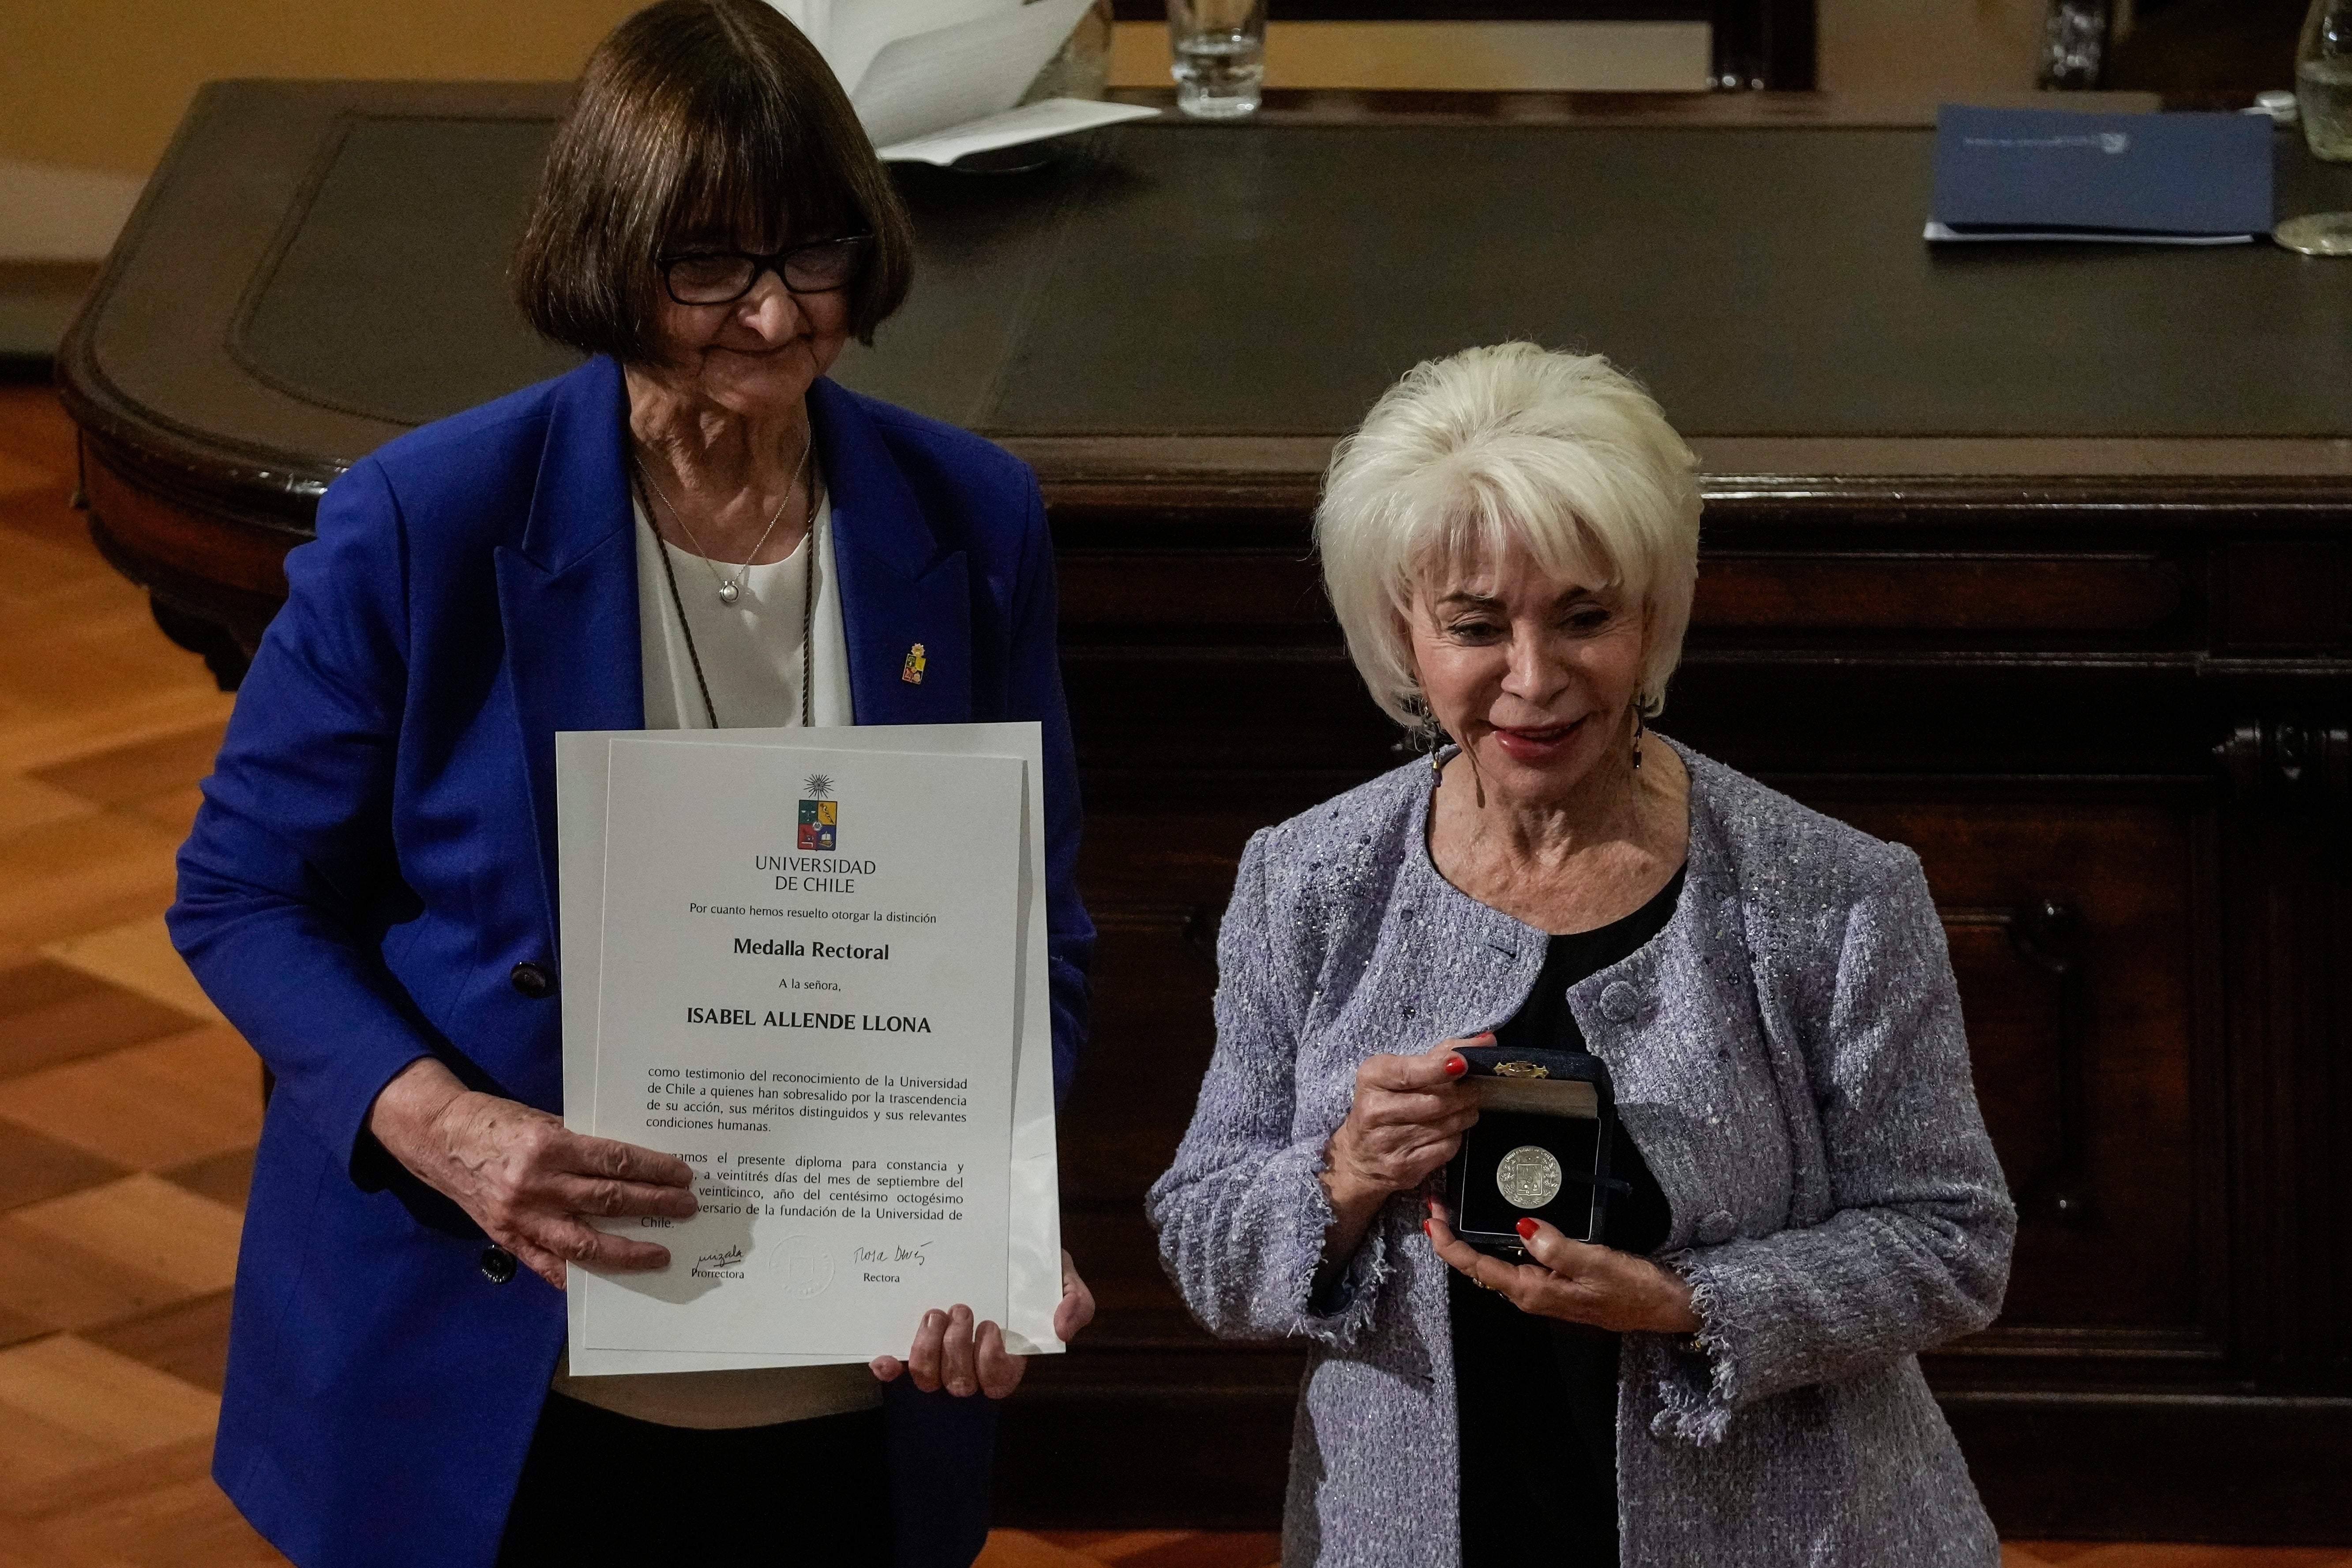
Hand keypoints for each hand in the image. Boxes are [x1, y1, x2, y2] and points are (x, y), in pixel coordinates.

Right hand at [366, 1057, 697, 1288]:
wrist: (438, 1137)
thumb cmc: (497, 1123)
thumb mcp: (545, 1121)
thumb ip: (581, 1147)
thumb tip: (630, 1167)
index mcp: (550, 1146)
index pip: (616, 1161)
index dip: (654, 1170)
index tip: (682, 1176)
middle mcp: (537, 1184)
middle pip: (609, 1200)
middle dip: (654, 1206)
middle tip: (687, 1209)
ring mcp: (521, 1216)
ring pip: (585, 1242)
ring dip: (628, 1251)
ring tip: (660, 1253)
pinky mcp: (507, 1237)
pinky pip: (547, 1265)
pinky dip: (577, 1275)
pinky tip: (606, 1280)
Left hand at [869, 1250, 1094, 1399]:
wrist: (997, 1242)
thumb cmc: (1031, 1267)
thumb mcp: (1062, 1277)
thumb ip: (1076, 1301)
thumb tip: (1062, 1328)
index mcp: (1008, 1355)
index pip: (998, 1381)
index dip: (992, 1362)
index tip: (992, 1326)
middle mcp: (971, 1362)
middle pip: (959, 1382)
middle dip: (957, 1349)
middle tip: (961, 1308)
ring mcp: (939, 1356)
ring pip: (927, 1378)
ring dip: (927, 1349)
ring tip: (935, 1312)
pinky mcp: (911, 1344)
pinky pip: (895, 1370)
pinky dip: (889, 1367)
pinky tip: (883, 1356)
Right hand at [1322, 1035, 1486, 1210]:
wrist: (1359, 1158)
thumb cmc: (1385, 1105)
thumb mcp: (1398, 1073)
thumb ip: (1440, 1054)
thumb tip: (1486, 1041)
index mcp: (1372, 1079)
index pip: (1409, 1072)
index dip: (1438, 1068)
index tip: (1463, 1062)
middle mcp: (1376, 1111)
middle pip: (1437, 1101)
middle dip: (1465, 1093)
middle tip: (1474, 1087)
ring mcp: (1389, 1142)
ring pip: (1447, 1125)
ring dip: (1465, 1113)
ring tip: (1463, 1107)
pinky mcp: (1405, 1167)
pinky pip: (1447, 1147)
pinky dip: (1455, 1136)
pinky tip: (1448, 1130)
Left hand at [1424, 1199, 1700, 1335]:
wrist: (1666, 1307)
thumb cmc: (1634, 1288)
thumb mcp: (1595, 1263)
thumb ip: (1556, 1246)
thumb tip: (1523, 1228)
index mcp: (1533, 1291)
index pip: (1476, 1268)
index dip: (1448, 1243)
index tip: (1432, 1217)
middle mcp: (1532, 1295)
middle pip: (1478, 1268)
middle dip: (1453, 1239)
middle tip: (1437, 1206)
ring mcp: (1543, 1291)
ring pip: (1494, 1265)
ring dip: (1472, 1241)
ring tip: (1456, 1213)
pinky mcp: (1555, 1285)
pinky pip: (1515, 1263)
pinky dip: (1496, 1245)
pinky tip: (1498, 1229)